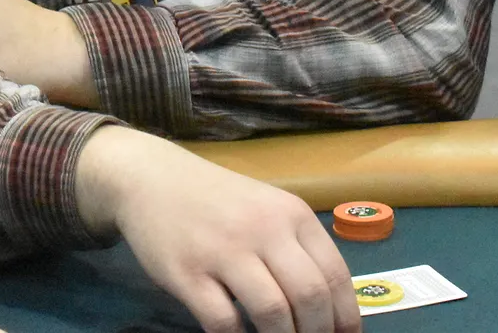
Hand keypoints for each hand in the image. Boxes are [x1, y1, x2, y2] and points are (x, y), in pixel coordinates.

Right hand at [76, 127, 359, 332]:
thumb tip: (328, 310)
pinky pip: (223, 321)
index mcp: (291, 214)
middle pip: (309, 296)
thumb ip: (296, 248)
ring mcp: (223, 251)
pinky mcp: (187, 273)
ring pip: (272, 313)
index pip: (334, 274)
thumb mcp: (266, 209)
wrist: (152, 178)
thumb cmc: (218, 200)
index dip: (345, 318)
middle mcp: (263, 229)